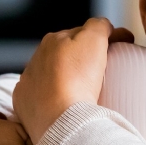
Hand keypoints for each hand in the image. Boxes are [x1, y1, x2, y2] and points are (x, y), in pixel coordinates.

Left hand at [13, 18, 132, 144]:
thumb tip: (103, 25)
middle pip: (65, 52)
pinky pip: (41, 95)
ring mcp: (28, 81)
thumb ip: (99, 25)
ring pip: (52, 73)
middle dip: (82, 56)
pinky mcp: (24, 103)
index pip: (82, 32)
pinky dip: (53, 95)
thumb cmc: (78, 79)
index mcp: (53, 39)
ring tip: (84, 89)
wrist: (60, 119)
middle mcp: (36, 58)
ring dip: (66, 76)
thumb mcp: (94, 39)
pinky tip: (65, 102)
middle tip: (102, 69)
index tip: (120, 47)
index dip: (103, 38)